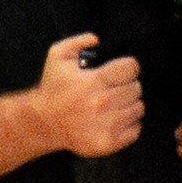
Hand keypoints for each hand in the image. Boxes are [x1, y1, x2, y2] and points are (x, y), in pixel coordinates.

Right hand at [27, 34, 148, 160]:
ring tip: (117, 102)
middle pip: (136, 89)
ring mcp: (106, 125)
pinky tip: (117, 118)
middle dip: (129, 84)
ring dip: (130, 103)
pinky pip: (135, 130)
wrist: (43, 122)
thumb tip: (97, 40)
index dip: (129, 66)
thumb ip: (77, 42)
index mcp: (93, 82)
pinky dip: (130, 123)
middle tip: (117, 87)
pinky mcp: (108, 142)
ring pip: (138, 108)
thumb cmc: (53, 88)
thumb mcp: (57, 56)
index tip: (122, 69)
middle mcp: (102, 104)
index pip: (130, 69)